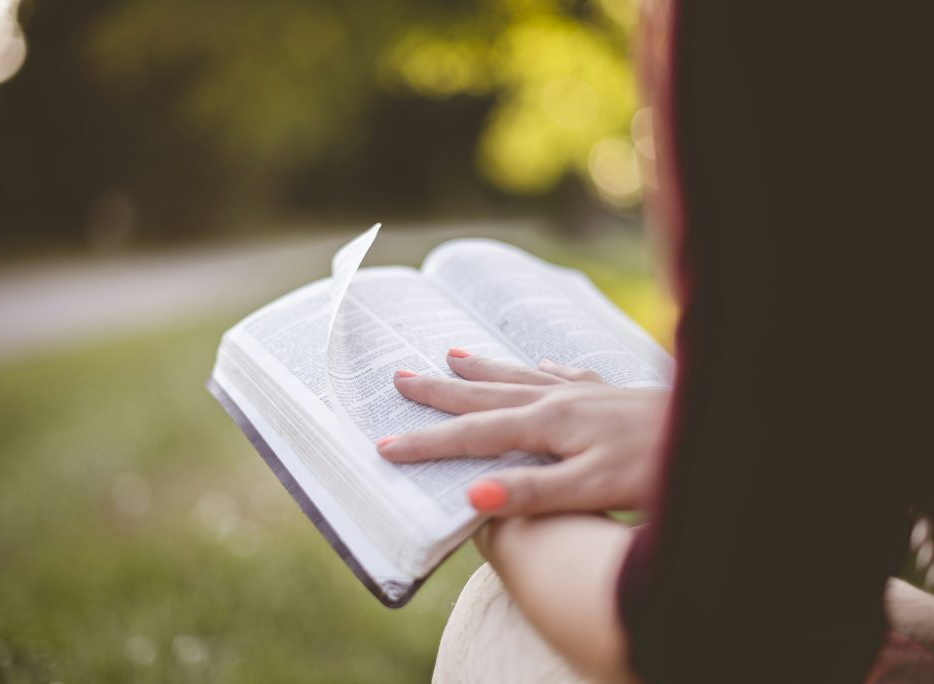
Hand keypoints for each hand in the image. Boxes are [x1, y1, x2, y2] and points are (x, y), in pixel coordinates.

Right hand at [376, 349, 669, 514]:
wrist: (717, 430)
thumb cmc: (659, 469)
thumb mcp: (594, 489)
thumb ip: (534, 494)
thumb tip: (472, 497)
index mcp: (548, 425)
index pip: (473, 435)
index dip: (427, 443)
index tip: (384, 446)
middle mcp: (560, 400)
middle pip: (486, 394)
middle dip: (440, 390)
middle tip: (399, 377)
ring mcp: (585, 392)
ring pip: (519, 376)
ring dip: (482, 370)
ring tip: (451, 355)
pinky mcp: (610, 393)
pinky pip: (563, 374)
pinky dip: (541, 370)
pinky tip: (541, 364)